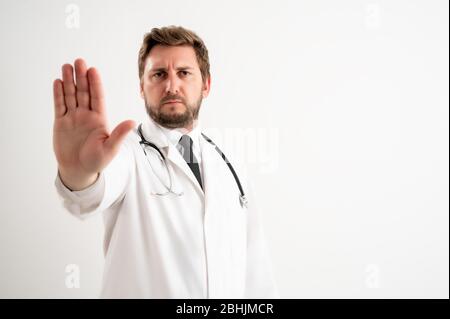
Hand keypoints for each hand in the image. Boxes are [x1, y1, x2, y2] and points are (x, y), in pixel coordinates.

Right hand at [53, 58, 134, 189]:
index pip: (97, 97)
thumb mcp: (110, 148)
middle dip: (81, 77)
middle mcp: (86, 115)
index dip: (95, 84)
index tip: (93, 70)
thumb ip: (119, 134)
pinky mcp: (61, 123)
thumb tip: (132, 122)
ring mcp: (73, 118)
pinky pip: (59, 105)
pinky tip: (58, 82)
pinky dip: (58, 94)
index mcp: (100, 119)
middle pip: (83, 92)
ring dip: (69, 81)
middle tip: (79, 61)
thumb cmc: (97, 161)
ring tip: (67, 66)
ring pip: (70, 95)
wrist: (79, 171)